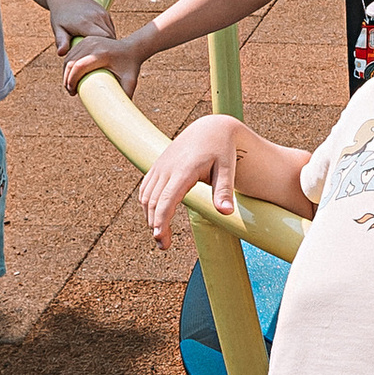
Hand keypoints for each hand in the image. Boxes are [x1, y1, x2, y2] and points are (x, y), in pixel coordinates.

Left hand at [46, 0, 113, 58]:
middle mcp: (97, 17)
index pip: (102, 41)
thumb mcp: (57, 28)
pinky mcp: (105, 12)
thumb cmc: (59, 14)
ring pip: (112, 34)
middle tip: (101, 62)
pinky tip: (101, 44)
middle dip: (107, 50)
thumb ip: (61, 41)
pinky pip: (111, 28)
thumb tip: (61, 54)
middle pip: (110, 39)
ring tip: (101, 54)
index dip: (102, 53)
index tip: (97, 62)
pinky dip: (108, 37)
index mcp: (85, 23)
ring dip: (108, 43)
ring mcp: (102, 14)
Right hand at [63, 26, 140, 99]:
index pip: (79, 66)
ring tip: (70, 86)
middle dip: (66, 78)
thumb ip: (126, 96)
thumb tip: (119, 115)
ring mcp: (89, 40)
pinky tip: (70, 75)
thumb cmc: (131, 67)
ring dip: (65, 72)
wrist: (132, 48)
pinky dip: (68, 64)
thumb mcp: (130, 81)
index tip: (73, 92)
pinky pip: (72, 52)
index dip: (72, 80)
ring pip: (69, 57)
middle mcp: (93, 44)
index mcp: (102, 54)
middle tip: (71, 92)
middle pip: (71, 62)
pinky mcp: (86, 40)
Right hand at [137, 115, 243, 247]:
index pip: (167, 198)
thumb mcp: (228, 168)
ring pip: (146, 197)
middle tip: (164, 246)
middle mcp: (167, 168)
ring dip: (149, 217)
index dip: (161, 219)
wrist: (210, 129)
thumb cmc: (221, 149)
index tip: (159, 236)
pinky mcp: (157, 166)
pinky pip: (145, 189)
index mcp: (184, 170)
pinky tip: (155, 217)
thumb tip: (226, 213)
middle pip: (153, 202)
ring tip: (161, 236)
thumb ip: (224, 191)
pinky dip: (147, 205)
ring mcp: (160, 166)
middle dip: (155, 225)